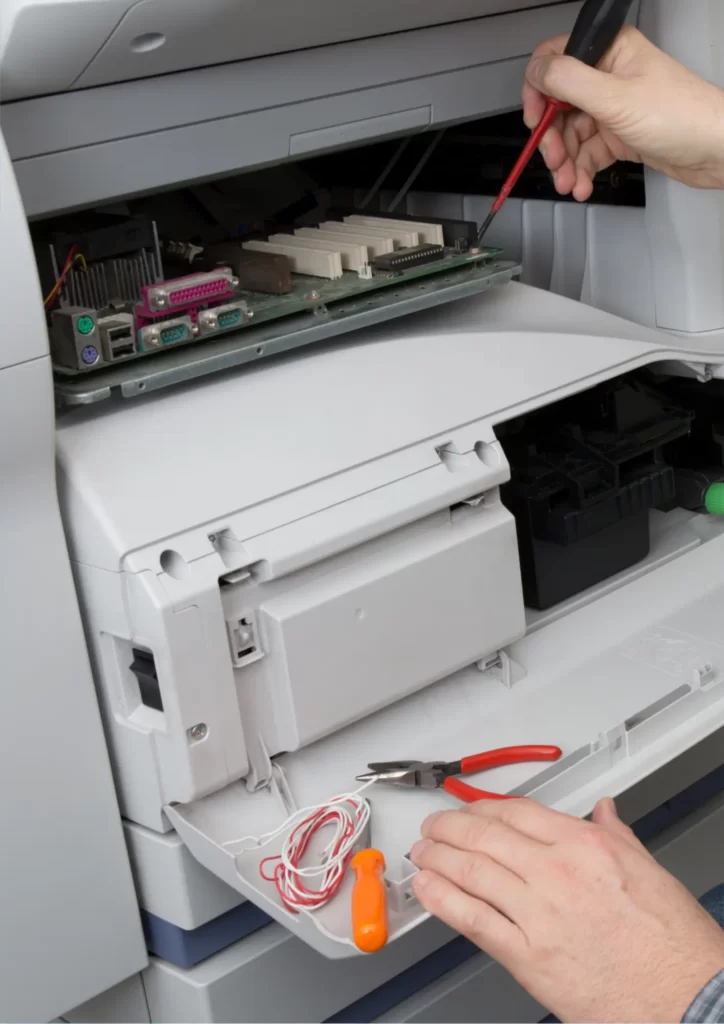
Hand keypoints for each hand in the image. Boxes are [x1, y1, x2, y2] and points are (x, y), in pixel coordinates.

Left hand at [410, 797, 723, 1022]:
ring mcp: (539, 914)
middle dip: (450, 828)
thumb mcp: (650, 872)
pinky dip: (443, 901)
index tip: (468, 809)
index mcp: (587, 847)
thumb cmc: (674, 946)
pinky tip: (427, 890)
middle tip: (433, 827)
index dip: (483, 807)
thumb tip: (603, 813)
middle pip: (486, 836)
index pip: (518, 812)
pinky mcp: (527, 957)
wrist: (687, 1002)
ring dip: (437, 859)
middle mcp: (557, 873)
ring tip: (421, 853)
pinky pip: (472, 920)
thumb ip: (616, 837)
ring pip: (472, 873)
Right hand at [522, 25, 723, 199]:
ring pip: (572, 135)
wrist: (715, 150)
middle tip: (554, 160)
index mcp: (609, 53)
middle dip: (553, 139)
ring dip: (565, 162)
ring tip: (568, 182)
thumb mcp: (616, 98)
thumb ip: (569, 82)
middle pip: (559, 106)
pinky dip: (580, 171)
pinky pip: (588, 153)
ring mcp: (614, 107)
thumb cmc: (682, 116)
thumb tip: (536, 71)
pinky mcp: (619, 135)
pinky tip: (581, 185)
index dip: (539, 91)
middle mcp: (609, 77)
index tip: (535, 118)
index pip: (556, 61)